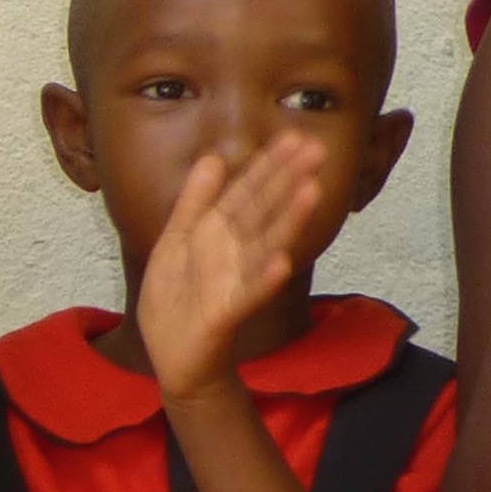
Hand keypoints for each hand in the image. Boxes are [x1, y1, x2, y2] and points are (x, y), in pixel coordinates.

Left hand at [133, 137, 324, 399]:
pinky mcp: (227, 312)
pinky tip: (281, 261)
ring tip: (312, 192)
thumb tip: (214, 158)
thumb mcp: (177, 239)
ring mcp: (234, 281)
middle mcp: (234, 253)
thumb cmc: (178, 298)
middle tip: (316, 149)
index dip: (267, 165)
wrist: (174, 355)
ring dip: (288, 220)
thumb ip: (194, 201)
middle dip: (286, 180)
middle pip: (263, 212)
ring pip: (264, 245)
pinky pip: (248, 293)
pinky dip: (264, 278)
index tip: (293, 136)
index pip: (247, 193)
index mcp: (219, 233)